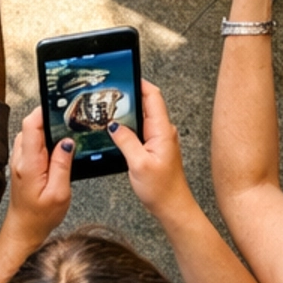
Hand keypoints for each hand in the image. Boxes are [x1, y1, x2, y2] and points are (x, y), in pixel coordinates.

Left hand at [0, 108, 73, 250]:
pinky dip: (43, 139)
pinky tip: (56, 146)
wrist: (24, 229)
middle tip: (69, 119)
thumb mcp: (59, 193)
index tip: (60, 106)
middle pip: (31, 125)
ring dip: (46, 129)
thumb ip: (62, 165)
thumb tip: (67, 141)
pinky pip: (32, 143)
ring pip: (31, 132)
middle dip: (49, 118)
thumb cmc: (40, 216)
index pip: (31, 125)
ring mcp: (19, 159)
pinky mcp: (22, 163)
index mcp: (29, 163)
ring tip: (65, 132)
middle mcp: (20, 158)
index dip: (44, 111)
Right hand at [112, 82, 190, 222]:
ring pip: (143, 117)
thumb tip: (113, 125)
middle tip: (110, 93)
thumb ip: (125, 141)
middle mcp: (163, 131)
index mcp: (162, 131)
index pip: (153, 96)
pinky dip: (129, 127)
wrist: (173, 208)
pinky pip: (141, 130)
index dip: (140, 83)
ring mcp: (159, 139)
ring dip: (128, 112)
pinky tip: (118, 131)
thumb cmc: (161, 189)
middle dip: (130, 95)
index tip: (125, 75)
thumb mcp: (138, 164)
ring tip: (110, 110)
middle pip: (147, 103)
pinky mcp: (154, 148)